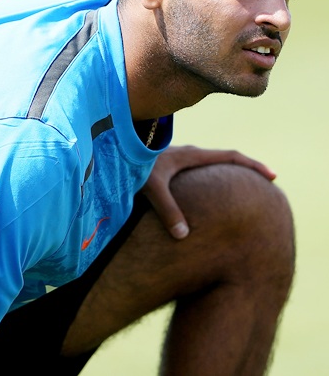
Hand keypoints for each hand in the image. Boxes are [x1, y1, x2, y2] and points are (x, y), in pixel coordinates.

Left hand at [141, 145, 276, 239]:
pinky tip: (209, 194)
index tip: (273, 176)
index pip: (231, 156)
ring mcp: (180, 158)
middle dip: (246, 171)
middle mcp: (188, 154)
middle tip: (265, 186)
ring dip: (228, 174)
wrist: (113, 150)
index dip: (253, 166)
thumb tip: (184, 236)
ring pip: (211, 165)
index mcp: (191, 155)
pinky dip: (211, 179)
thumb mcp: (151, 188)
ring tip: (241, 191)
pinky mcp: (171, 166)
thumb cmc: (132, 167)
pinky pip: (199, 170)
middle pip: (226, 159)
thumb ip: (167, 209)